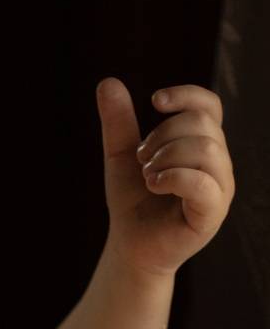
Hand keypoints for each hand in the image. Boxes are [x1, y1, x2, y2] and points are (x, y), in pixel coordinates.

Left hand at [97, 79, 234, 276]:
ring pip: (206, 149)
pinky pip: (202, 183)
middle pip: (202, 124)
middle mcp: (218, 164)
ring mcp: (220, 189)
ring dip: (167, 156)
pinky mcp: (212, 214)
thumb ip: (118, 122)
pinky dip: (173, 177)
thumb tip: (108, 82)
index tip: (155, 101)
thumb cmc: (133, 202)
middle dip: (164, 134)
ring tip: (147, 175)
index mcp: (203, 145)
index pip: (209, 106)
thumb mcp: (121, 156)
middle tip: (141, 158)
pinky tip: (153, 183)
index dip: (186, 95)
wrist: (130, 247)